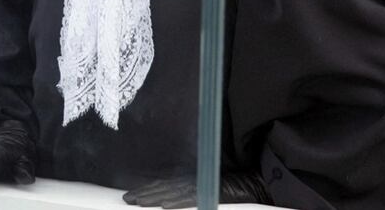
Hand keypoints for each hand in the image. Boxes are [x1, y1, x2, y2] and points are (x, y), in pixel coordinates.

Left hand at [122, 171, 271, 207]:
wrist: (258, 184)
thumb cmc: (236, 190)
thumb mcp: (209, 191)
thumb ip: (194, 193)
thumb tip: (170, 200)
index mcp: (194, 179)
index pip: (166, 184)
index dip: (148, 189)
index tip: (133, 194)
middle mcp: (195, 180)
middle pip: (164, 186)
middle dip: (145, 193)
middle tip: (127, 198)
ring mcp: (202, 186)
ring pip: (172, 191)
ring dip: (153, 196)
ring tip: (137, 201)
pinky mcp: (211, 191)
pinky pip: (190, 197)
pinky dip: (175, 200)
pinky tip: (163, 204)